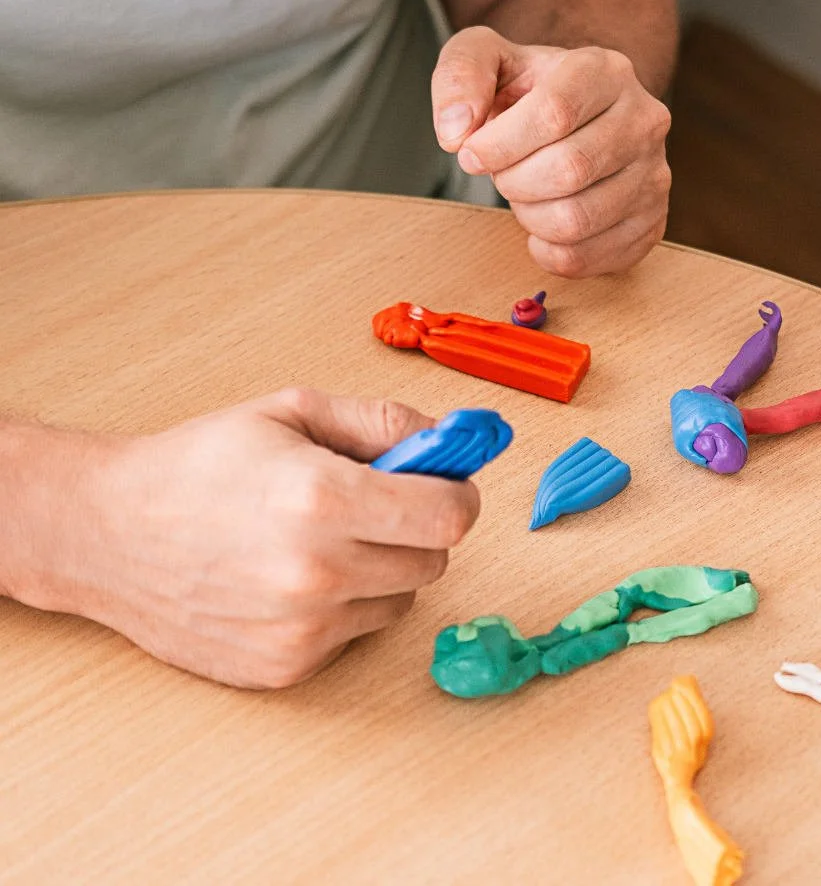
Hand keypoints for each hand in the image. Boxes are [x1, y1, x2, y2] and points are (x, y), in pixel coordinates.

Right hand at [64, 389, 479, 688]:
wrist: (105, 533)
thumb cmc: (197, 466)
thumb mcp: (291, 412)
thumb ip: (382, 422)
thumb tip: (449, 442)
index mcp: (322, 498)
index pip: (451, 517)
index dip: (456, 496)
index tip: (443, 485)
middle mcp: (316, 572)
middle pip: (434, 560)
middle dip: (415, 529)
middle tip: (370, 507)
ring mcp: (301, 628)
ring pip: (400, 600)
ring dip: (379, 571)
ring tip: (318, 542)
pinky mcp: (285, 667)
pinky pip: (357, 633)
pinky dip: (341, 608)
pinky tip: (289, 579)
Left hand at [432, 27, 670, 276]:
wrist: (581, 118)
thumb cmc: (531, 91)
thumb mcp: (488, 59)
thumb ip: (459, 75)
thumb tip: (457, 132)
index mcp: (606, 71)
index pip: (555, 112)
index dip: (501, 144)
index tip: (470, 153)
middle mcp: (644, 121)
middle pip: (569, 169)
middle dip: (514, 181)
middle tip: (502, 174)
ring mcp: (655, 175)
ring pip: (577, 220)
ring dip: (529, 217)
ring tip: (526, 195)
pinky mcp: (652, 223)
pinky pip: (588, 257)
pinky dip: (548, 252)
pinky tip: (542, 226)